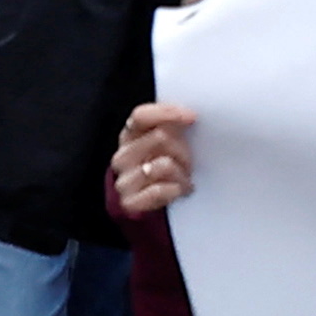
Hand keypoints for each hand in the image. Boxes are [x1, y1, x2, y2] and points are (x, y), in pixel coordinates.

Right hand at [106, 100, 197, 219]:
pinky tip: (178, 190)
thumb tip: (191, 116)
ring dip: (182, 172)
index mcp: (130, 135)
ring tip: (184, 178)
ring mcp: (123, 180)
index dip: (167, 113)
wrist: (154, 201)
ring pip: (164, 165)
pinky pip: (159, 190)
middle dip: (183, 149)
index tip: (192, 117)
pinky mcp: (129, 202)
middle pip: (160, 137)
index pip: (140, 116)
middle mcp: (122, 156)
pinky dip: (176, 190)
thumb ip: (173, 125)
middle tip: (188, 161)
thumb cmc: (167, 164)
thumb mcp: (169, 142)